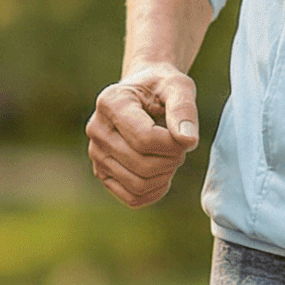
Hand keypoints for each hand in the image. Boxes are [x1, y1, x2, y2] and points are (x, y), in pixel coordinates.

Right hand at [85, 63, 198, 207]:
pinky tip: (164, 174)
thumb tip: (187, 141)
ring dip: (165, 176)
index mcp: (111, 102)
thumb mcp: (178, 87)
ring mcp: (96, 153)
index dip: (174, 144)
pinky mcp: (102, 172)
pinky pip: (131, 198)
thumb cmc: (162, 88)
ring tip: (172, 157)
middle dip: (172, 160)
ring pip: (137, 185)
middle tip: (181, 147)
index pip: (145, 139)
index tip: (186, 135)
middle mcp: (96, 129)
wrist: (144, 93)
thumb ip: (184, 109)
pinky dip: (154, 192)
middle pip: (141, 164)